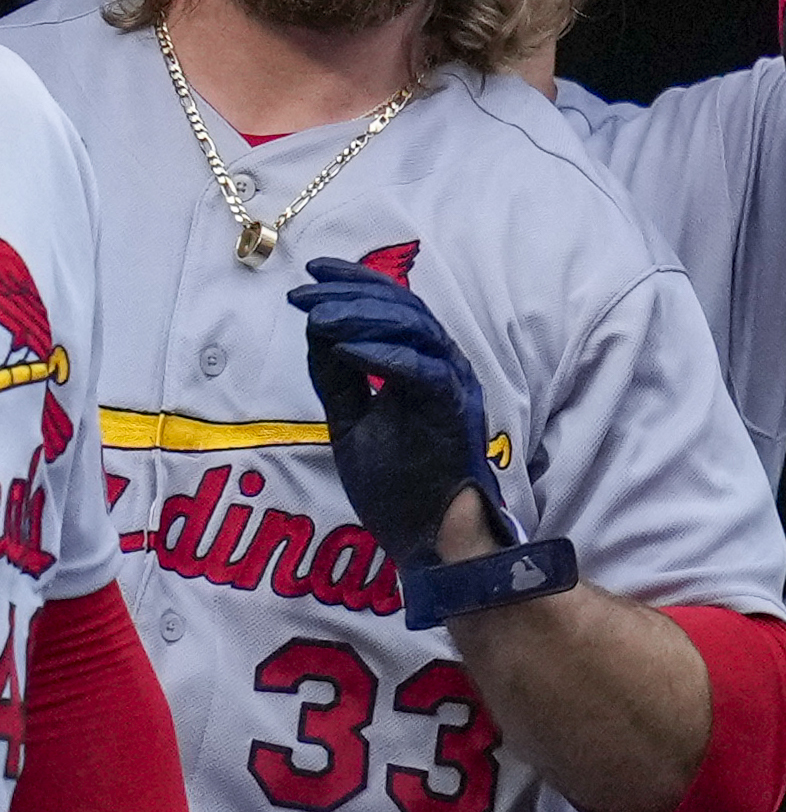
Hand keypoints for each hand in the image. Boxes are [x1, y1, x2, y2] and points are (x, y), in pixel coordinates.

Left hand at [291, 258, 513, 572]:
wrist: (427, 538)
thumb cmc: (398, 487)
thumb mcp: (352, 424)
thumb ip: (339, 379)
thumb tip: (317, 329)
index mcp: (422, 365)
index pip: (393, 309)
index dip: (355, 284)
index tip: (311, 273)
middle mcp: (444, 366)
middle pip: (405, 309)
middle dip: (352, 293)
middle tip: (304, 291)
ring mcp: (454, 387)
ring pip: (416, 331)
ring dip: (363, 318)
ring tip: (318, 316)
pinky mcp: (455, 411)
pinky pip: (423, 372)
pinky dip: (386, 356)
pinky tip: (347, 349)